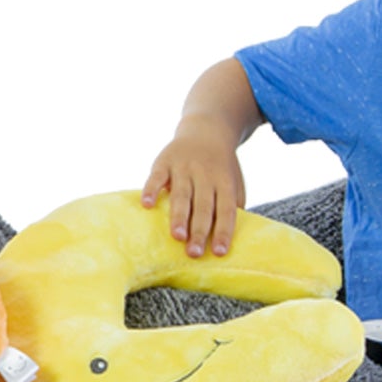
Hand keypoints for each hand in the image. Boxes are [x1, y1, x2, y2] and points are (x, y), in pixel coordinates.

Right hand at [140, 126, 245, 257]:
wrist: (207, 129)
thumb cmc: (221, 166)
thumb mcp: (234, 182)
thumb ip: (233, 205)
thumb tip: (228, 236)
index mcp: (225, 182)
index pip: (226, 210)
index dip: (223, 231)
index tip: (219, 252)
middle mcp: (206, 174)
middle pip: (203, 206)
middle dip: (199, 231)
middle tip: (194, 253)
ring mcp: (184, 167)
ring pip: (182, 194)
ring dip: (178, 216)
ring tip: (177, 237)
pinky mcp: (165, 161)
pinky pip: (157, 176)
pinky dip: (152, 189)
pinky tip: (147, 205)